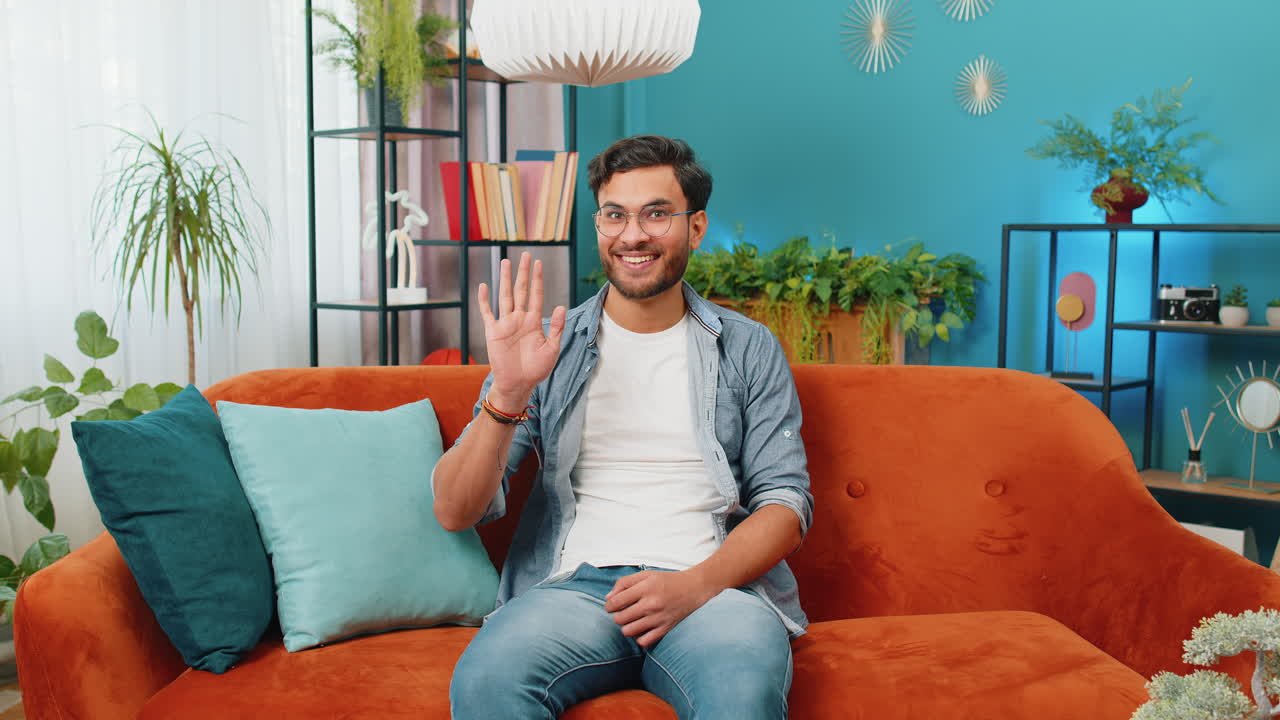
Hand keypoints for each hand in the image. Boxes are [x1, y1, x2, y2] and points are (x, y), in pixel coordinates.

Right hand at [477, 252, 566, 405]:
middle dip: (523, 273)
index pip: (536, 295)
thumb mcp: (552, 349)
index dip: (537, 279)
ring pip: (505, 296)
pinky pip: (487, 313)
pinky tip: (483, 286)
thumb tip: (560, 306)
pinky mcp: (493, 332)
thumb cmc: (537, 369)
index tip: (538, 263)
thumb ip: (557, 328)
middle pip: (521, 290)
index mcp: (534, 322)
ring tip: (506, 262)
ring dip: (505, 279)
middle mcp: (520, 319)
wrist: (518, 384)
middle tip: (525, 255)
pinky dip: (484, 300)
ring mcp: (506, 324)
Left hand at [604, 570, 719, 646]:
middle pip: (620, 619)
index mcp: (645, 588)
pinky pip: (644, 641)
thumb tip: (608, 598)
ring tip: (632, 620)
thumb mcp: (646, 575)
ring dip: (626, 627)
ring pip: (628, 631)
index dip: (609, 606)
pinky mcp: (665, 629)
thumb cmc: (668, 580)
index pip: (616, 602)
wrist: (694, 588)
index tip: (611, 606)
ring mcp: (658, 618)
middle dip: (617, 616)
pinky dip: (639, 637)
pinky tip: (642, 629)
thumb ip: (624, 583)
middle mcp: (651, 604)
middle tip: (623, 612)